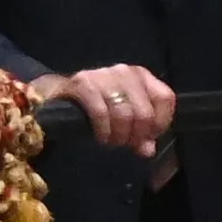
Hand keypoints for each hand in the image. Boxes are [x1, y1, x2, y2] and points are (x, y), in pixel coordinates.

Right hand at [45, 62, 173, 154]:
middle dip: (136, 135)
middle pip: (144, 112)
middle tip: (125, 144)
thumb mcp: (124, 116)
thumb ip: (140, 132)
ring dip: (119, 136)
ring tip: (112, 142)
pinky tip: (101, 137)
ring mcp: (102, 75)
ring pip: (123, 114)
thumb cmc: (98, 104)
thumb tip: (147, 150)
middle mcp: (124, 71)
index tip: (149, 137)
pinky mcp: (82, 84)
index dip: (160, 123)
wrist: (57, 94)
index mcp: (140, 75)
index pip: (165, 98)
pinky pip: (101, 113)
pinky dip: (103, 131)